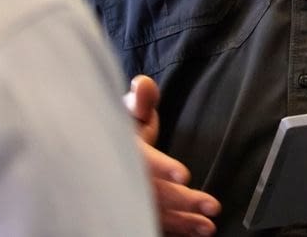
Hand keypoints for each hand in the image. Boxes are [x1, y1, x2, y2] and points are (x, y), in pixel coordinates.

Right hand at [124, 75, 221, 236]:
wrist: (95, 150)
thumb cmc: (119, 130)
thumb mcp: (128, 112)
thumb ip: (140, 99)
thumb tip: (144, 84)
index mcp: (123, 150)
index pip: (141, 160)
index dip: (161, 168)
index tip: (184, 175)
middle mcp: (122, 177)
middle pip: (151, 193)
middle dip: (182, 201)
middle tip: (211, 205)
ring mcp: (126, 197)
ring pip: (153, 214)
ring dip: (182, 222)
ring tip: (208, 227)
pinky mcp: (133, 210)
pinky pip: (154, 223)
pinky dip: (176, 229)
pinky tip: (196, 232)